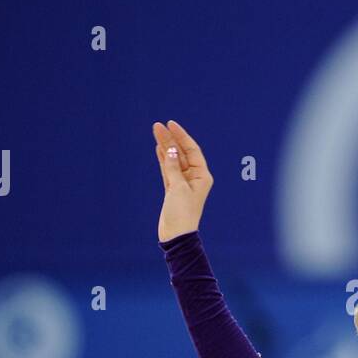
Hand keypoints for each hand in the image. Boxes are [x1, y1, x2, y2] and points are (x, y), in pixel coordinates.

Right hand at [153, 120, 213, 240]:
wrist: (176, 234)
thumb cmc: (182, 213)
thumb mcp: (178, 187)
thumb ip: (174, 167)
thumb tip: (171, 150)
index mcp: (202, 176)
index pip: (192, 150)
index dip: (181, 136)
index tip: (170, 124)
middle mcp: (194, 177)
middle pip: (182, 153)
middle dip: (170, 139)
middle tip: (158, 126)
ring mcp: (183, 183)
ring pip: (174, 160)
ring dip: (165, 147)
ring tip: (156, 132)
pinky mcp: (173, 189)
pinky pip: (168, 169)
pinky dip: (164, 159)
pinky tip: (159, 148)